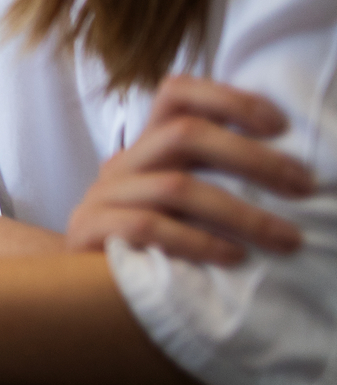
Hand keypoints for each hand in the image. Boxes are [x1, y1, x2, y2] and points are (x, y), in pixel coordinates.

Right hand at [67, 75, 311, 263]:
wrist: (81, 291)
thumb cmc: (150, 247)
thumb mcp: (178, 204)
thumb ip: (210, 180)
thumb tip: (290, 174)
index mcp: (146, 146)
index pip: (177, 93)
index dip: (228, 99)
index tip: (281, 126)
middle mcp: (123, 163)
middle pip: (183, 134)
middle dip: (251, 157)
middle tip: (303, 186)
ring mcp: (102, 195)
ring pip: (174, 186)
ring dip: (240, 212)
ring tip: (285, 238)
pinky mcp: (89, 230)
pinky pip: (146, 227)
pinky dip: (197, 241)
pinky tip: (233, 258)